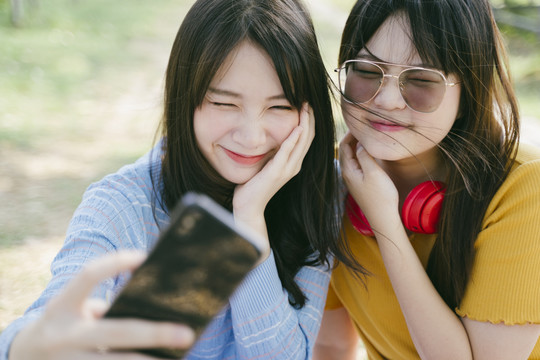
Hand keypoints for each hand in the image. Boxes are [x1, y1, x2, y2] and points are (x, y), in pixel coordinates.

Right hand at [9, 251, 194, 359]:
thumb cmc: (64, 323)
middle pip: (115, 332)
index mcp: (62, 306)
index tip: (144, 257)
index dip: (113, 263)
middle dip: (153, 333)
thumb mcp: (73, 308)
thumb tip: (154, 306)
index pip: (87, 276)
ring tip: (178, 358)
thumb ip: (104, 307)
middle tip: (186, 334)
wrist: (24, 357)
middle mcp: (63, 334)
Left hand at [232, 103, 314, 235]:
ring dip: (305, 124)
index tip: (306, 105)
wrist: (249, 207)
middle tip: (309, 101)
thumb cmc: (253, 186)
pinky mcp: (276, 172)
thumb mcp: (265, 165)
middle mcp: (294, 166)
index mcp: (293, 164)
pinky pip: (288, 152)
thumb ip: (271, 153)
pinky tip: (297, 127)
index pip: (305, 139)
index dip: (308, 122)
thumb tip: (269, 137)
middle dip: (310, 118)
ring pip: (302, 143)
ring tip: (306, 108)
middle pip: (308, 138)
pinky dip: (293, 139)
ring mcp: (287, 170)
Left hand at [339, 132, 398, 232]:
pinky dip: (362, 154)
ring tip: (369, 137)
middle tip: (366, 128)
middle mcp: (347, 173)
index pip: (344, 145)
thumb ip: (364, 155)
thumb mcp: (373, 172)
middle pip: (346, 150)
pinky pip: (357, 164)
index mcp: (348, 169)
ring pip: (352, 157)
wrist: (383, 218)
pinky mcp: (360, 183)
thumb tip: (359, 143)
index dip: (351, 133)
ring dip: (358, 146)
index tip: (361, 124)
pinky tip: (371, 153)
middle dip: (353, 137)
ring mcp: (353, 179)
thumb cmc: (380, 196)